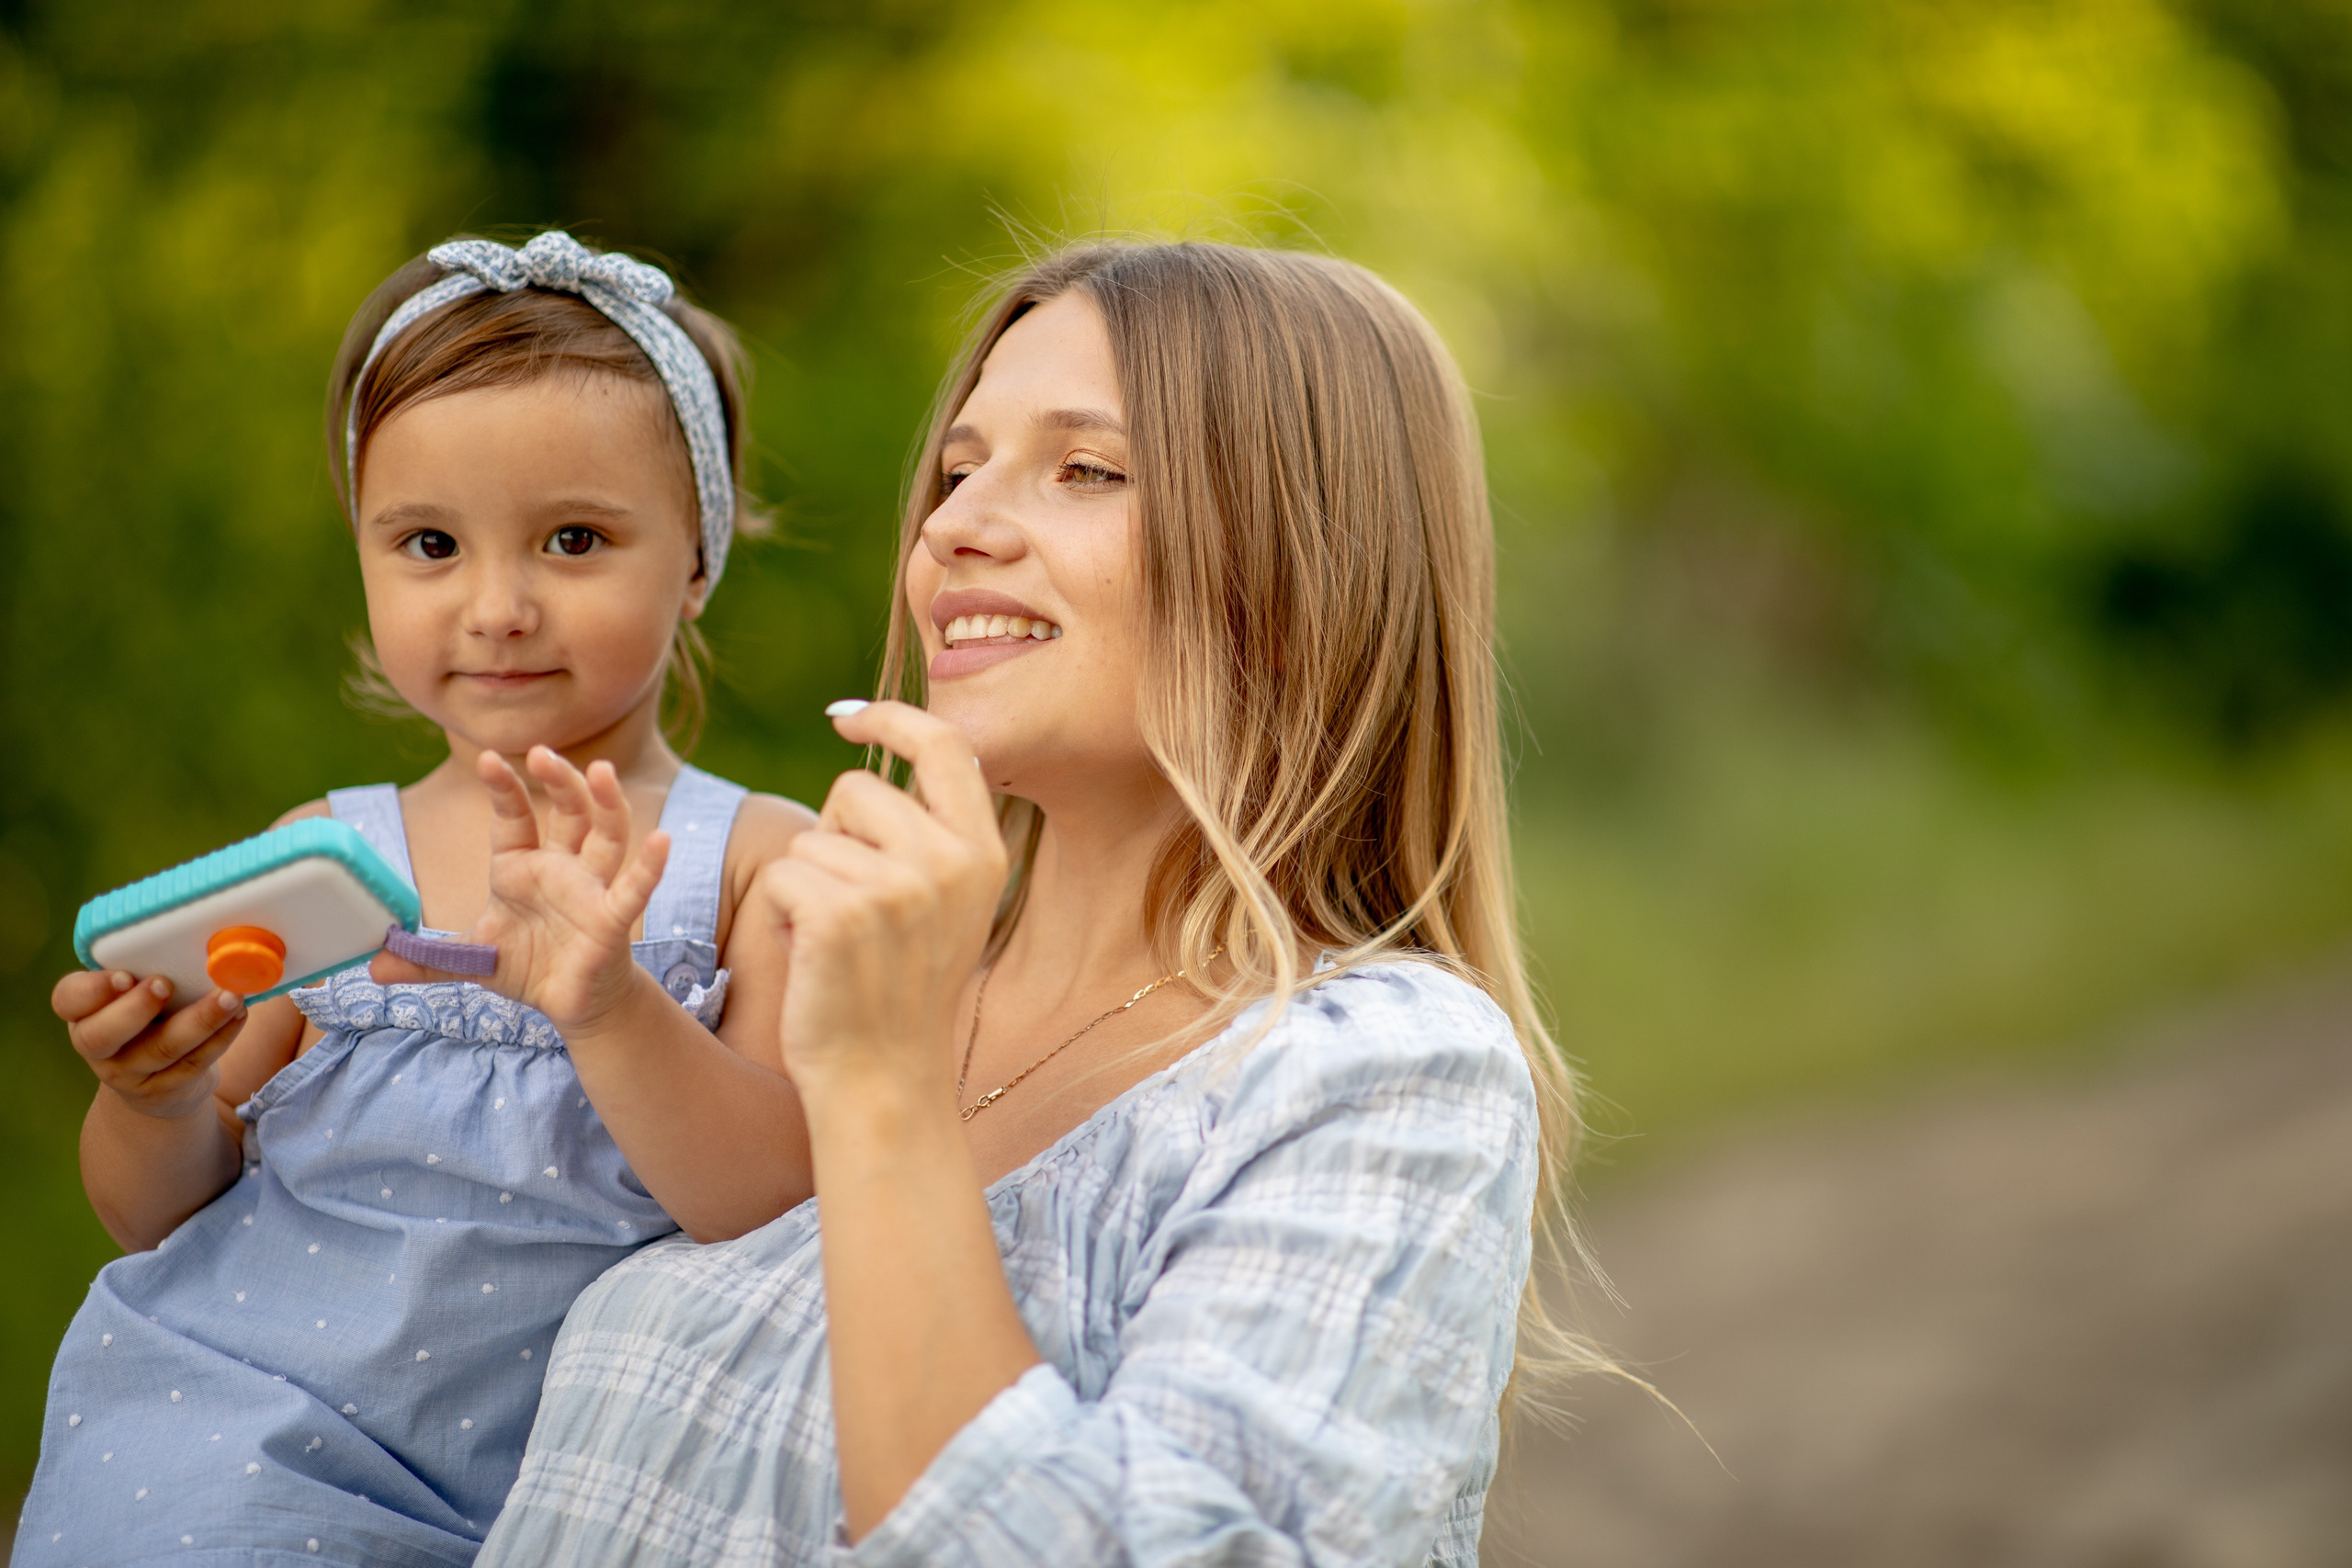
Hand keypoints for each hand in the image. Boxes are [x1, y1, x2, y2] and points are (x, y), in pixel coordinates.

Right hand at [55, 969, 246, 1119]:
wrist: (161, 1083)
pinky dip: (221, 1037)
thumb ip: (150, 970)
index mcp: (84, 1012)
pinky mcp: (163, 1090)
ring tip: (230, 996)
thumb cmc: (152, 1019)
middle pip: (100, 1035)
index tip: (124, 975)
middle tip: (165, 984)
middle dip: (135, 1008)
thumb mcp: (138, 994)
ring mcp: (127, 1073)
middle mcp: (96, 1046)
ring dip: (201, 1019)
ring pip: (161, 1049)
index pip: (68, 999)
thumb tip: (203, 937)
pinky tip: (238, 1015)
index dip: (92, 989)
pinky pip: (194, 1063)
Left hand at [370, 747, 667, 1033]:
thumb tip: (370, 967)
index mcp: (522, 867)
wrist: (574, 1003)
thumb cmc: (530, 967)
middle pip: (567, 812)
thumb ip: (425, 960)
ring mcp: (590, 889)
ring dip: (605, 803)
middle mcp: (561, 868)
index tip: (486, 757)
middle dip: (558, 780)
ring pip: (605, 835)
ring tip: (602, 771)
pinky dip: (650, 866)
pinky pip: (633, 888)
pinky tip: (661, 840)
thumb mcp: (472, 959)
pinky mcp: (612, 919)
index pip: (514, 817)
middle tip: (543, 753)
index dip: (503, 788)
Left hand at [758, 702, 1006, 1101]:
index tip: (845, 716)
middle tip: (850, 904)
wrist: (884, 1080)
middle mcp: (948, 863)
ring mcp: (897, 888)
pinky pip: (784, 874)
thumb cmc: (899, 989)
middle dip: (833, 833)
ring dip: (806, 882)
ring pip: (812, 836)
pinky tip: (810, 956)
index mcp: (982, 853)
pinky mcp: (840, 914)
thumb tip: (881, 740)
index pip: (944, 746)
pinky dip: (781, 912)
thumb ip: (931, 833)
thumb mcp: (945, 905)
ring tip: (835, 942)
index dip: (891, 716)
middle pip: (856, 787)